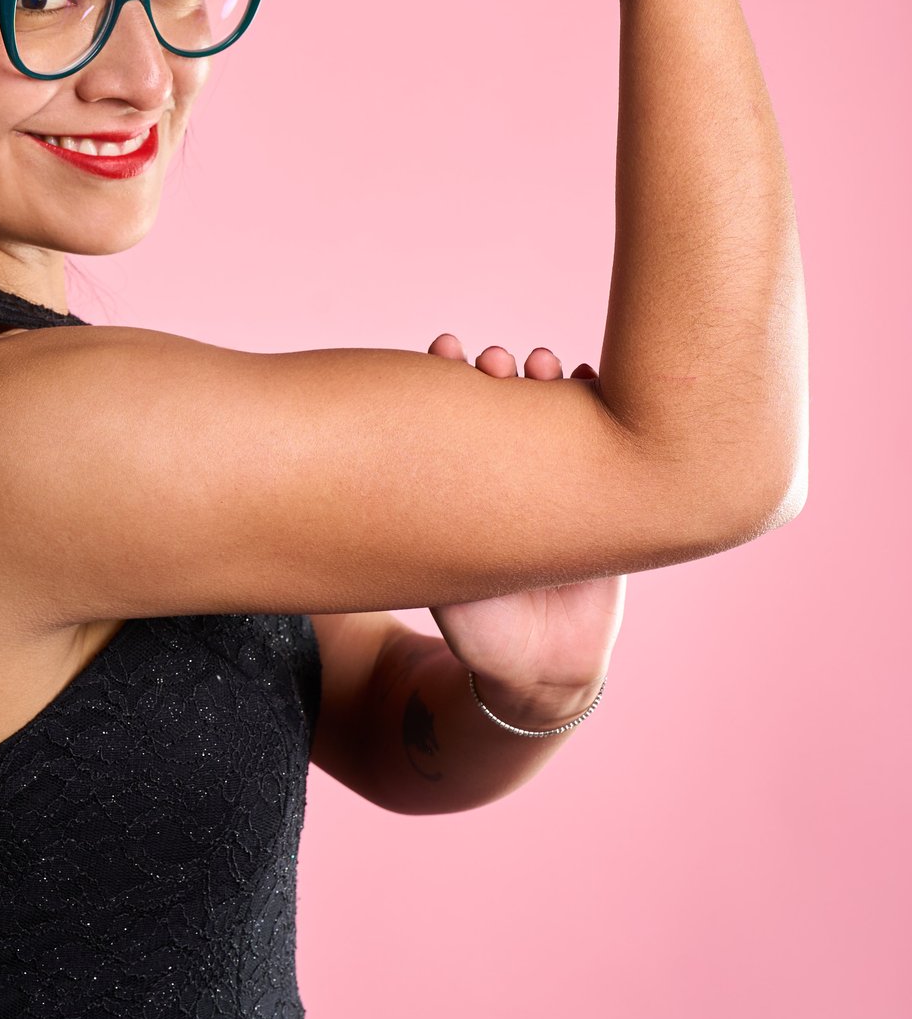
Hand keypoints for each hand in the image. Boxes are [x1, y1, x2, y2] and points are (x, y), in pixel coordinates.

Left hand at [423, 333, 625, 718]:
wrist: (544, 668)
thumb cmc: (483, 631)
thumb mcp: (448, 590)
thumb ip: (440, 550)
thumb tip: (410, 496)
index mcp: (467, 486)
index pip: (453, 415)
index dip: (447, 377)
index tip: (444, 350)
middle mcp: (512, 474)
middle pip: (505, 401)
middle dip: (500, 371)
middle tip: (496, 363)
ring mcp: (560, 480)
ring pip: (555, 409)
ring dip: (549, 379)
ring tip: (544, 367)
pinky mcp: (607, 497)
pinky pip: (609, 440)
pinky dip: (603, 403)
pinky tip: (591, 380)